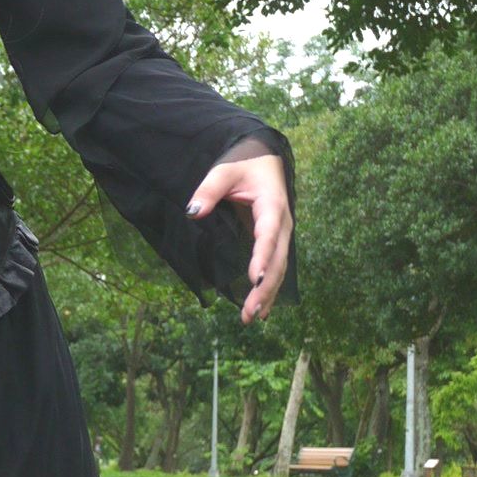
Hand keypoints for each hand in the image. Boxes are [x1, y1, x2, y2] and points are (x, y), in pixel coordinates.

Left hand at [185, 150, 291, 324]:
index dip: (263, 257)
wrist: (264, 159)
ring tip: (251, 318)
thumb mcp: (224, 170)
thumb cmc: (244, 164)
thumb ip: (208, 190)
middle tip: (250, 312)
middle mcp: (283, 224)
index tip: (255, 279)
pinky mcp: (275, 243)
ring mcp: (282, 235)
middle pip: (278, 260)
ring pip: (279, 269)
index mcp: (273, 205)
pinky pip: (276, 269)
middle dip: (265, 288)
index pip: (269, 235)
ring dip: (268, 295)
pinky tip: (263, 312)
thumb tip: (193, 211)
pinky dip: (270, 290)